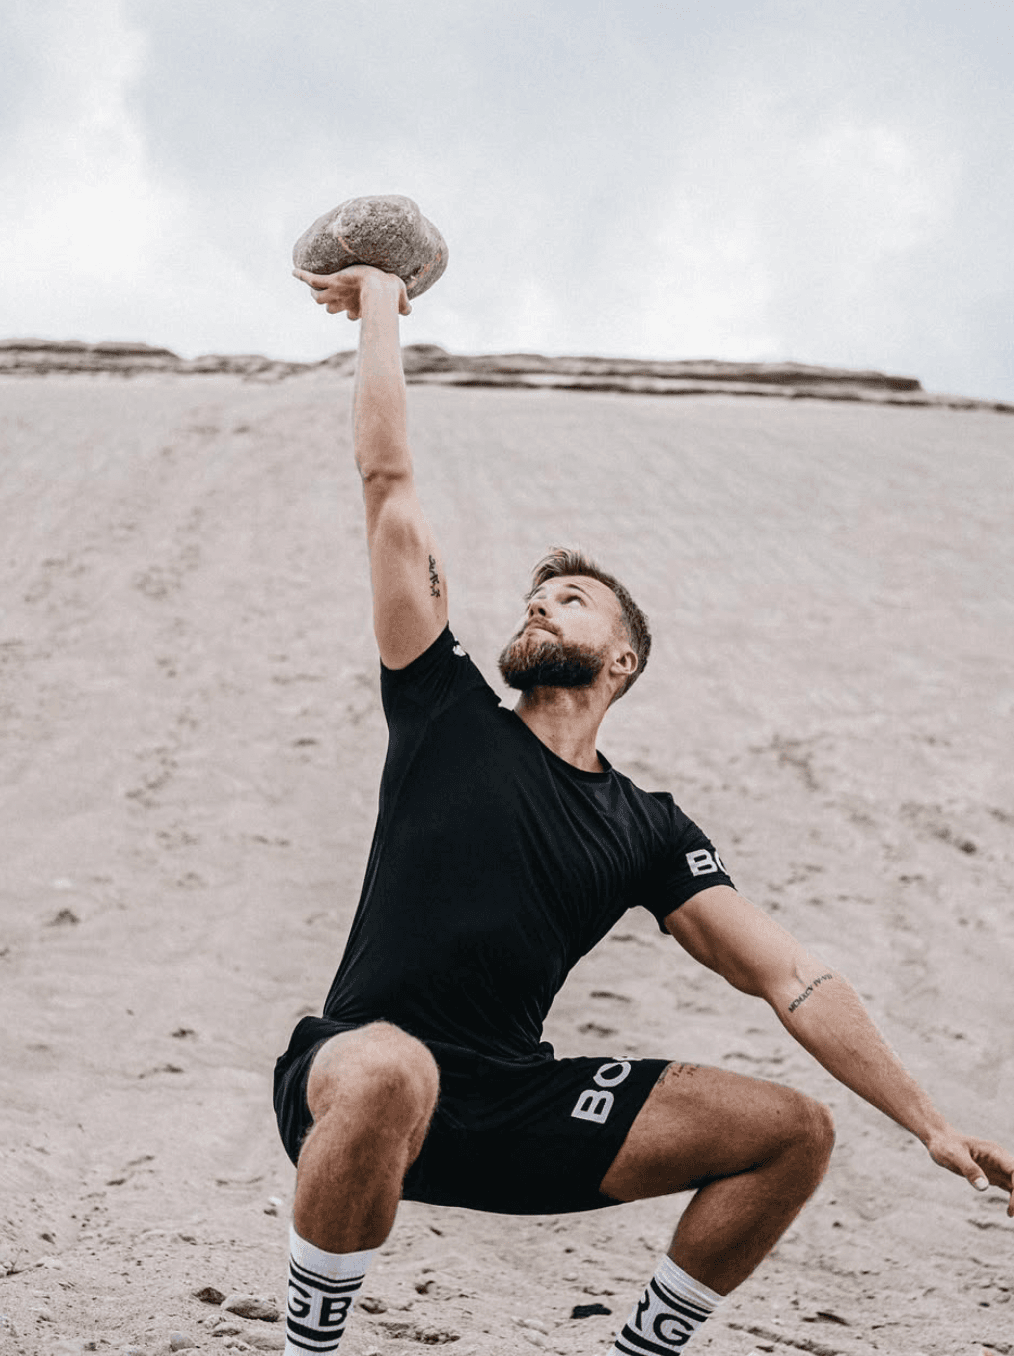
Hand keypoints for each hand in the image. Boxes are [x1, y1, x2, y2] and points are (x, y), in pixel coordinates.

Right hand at [292, 264, 411, 319]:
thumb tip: (409, 310)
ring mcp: (337, 292)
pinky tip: (294, 271)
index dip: (352, 313)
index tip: (354, 313)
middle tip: (331, 300)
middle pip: (330, 308)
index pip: (350, 314)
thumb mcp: (401, 300)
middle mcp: (344, 302)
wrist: (379, 289)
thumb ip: (404, 305)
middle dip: (331, 304)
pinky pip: (312, 279)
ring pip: (318, 298)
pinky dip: (302, 275)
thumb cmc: (391, 295)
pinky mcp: (331, 281)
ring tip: (313, 287)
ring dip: (316, 293)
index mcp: (358, 308)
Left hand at [926, 1126, 1013, 1215]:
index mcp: (994, 1152)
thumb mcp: (954, 1156)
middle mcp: (1000, 1160)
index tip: (1012, 1207)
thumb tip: (983, 1187)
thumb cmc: (945, 1146)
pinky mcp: (993, 1175)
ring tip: (1012, 1214)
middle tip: (1012, 1213)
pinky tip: (1009, 1212)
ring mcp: (998, 1167)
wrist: (940, 1140)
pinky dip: (1013, 1198)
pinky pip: (1010, 1187)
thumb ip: (969, 1169)